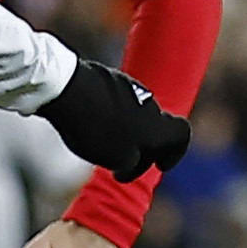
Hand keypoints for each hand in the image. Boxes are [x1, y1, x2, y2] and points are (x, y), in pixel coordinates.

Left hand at [39, 60, 187, 179]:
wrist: (64, 89)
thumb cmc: (94, 128)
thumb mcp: (117, 158)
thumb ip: (131, 162)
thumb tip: (130, 157)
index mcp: (158, 123)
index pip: (182, 134)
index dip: (174, 152)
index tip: (159, 165)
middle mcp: (148, 102)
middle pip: (154, 127)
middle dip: (139, 150)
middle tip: (117, 169)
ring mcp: (126, 87)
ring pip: (132, 115)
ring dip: (121, 133)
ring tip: (95, 148)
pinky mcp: (104, 78)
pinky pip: (111, 102)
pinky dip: (105, 117)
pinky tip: (83, 126)